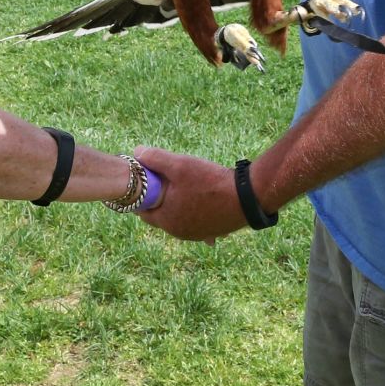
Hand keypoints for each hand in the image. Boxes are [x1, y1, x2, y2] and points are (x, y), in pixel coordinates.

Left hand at [132, 147, 246, 241]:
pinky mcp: (211, 232)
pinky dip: (194, 210)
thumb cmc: (211, 182)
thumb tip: (137, 151)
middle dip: (160, 197)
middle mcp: (179, 232)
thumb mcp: (181, 165)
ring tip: (186, 185)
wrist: (247, 198)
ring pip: (178, 216)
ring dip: (177, 203)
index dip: (142, 193)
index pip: (142, 210)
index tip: (147, 179)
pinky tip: (201, 198)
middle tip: (166, 179)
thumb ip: (156, 158)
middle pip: (160, 213)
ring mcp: (196, 234)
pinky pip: (196, 220)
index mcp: (166, 220)